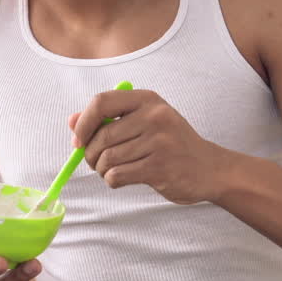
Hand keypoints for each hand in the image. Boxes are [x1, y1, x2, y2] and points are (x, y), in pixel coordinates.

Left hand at [70, 88, 229, 204]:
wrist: (210, 169)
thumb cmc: (170, 144)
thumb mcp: (143, 122)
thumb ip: (107, 120)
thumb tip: (71, 121)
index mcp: (147, 99)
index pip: (101, 102)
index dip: (83, 123)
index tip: (78, 141)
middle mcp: (154, 116)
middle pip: (101, 136)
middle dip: (91, 154)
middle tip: (95, 162)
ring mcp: (159, 142)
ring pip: (107, 158)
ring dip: (102, 170)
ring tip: (113, 170)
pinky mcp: (160, 167)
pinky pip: (117, 175)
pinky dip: (112, 180)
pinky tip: (123, 178)